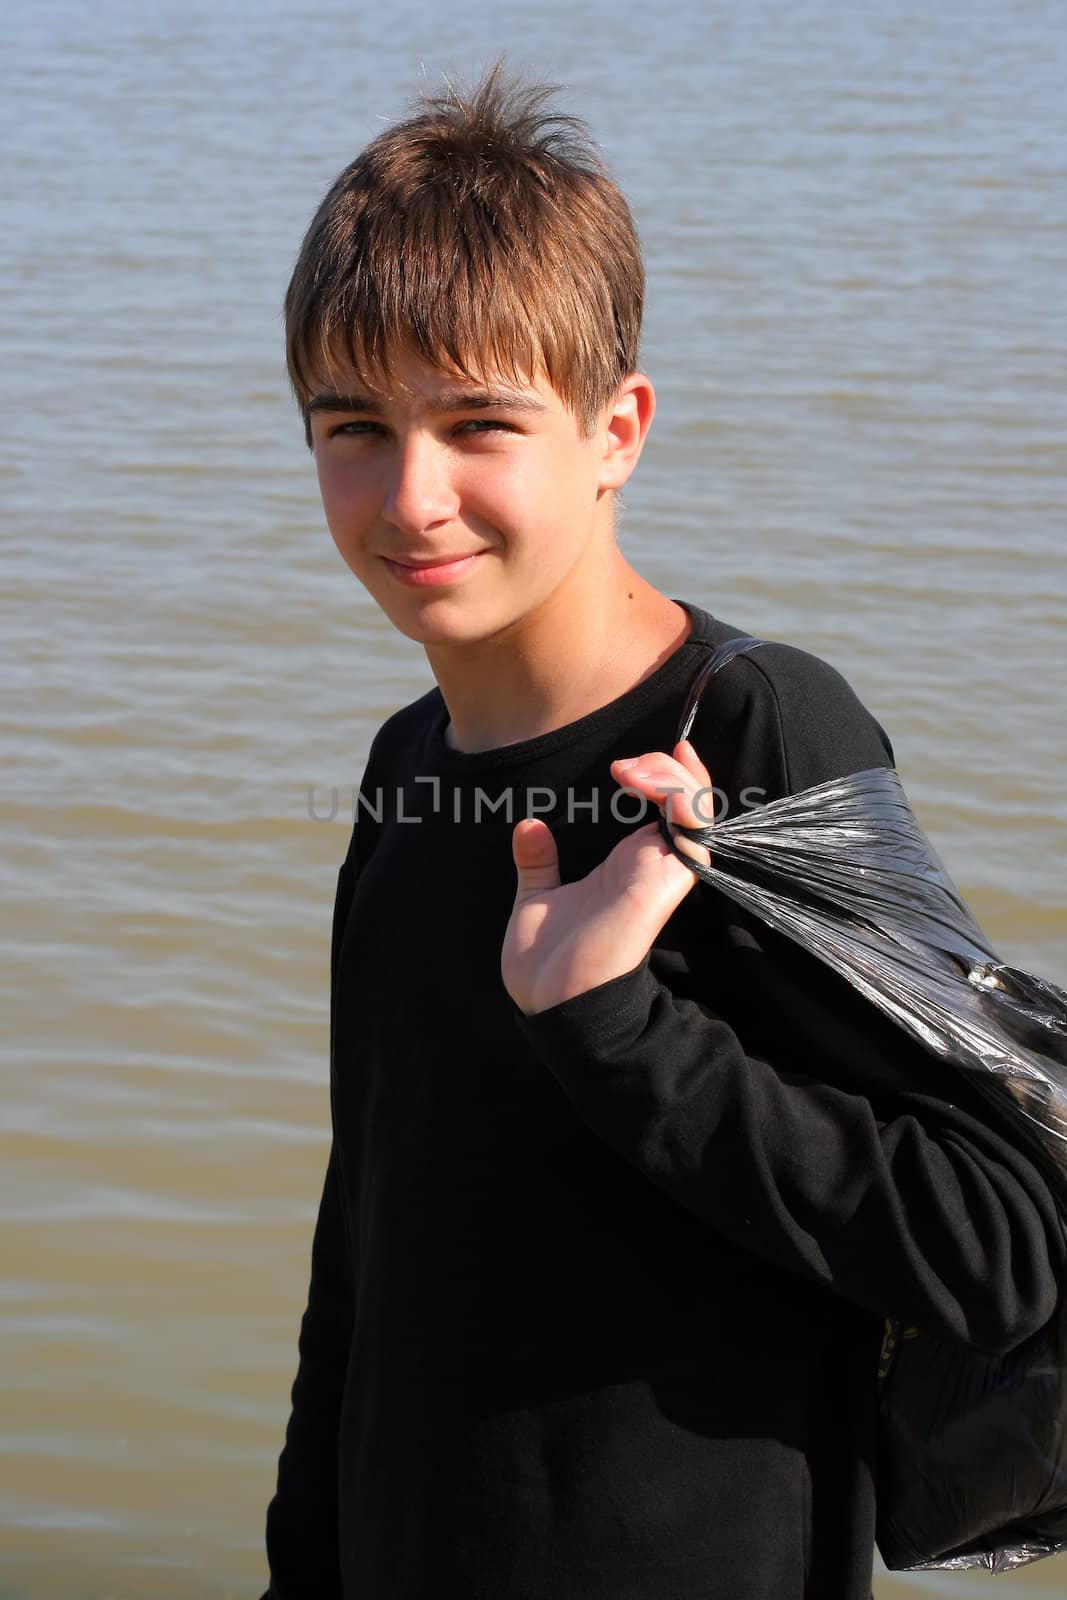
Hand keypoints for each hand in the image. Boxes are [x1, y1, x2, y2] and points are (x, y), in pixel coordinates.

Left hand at [501, 739, 713, 1015]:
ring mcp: (660, 875)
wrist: (549, 1006)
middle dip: (669, 767)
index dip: (663, 776)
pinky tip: (643, 786)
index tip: (627, 762)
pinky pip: (694, 837)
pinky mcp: (661, 887)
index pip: (668, 809)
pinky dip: (679, 801)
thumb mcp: (535, 900)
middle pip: (692, 802)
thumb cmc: (547, 966)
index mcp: (626, 865)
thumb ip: (538, 863)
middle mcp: (650, 866)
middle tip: (626, 767)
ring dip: (673, 779)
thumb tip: (529, 825)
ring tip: (629, 772)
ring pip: (699, 812)